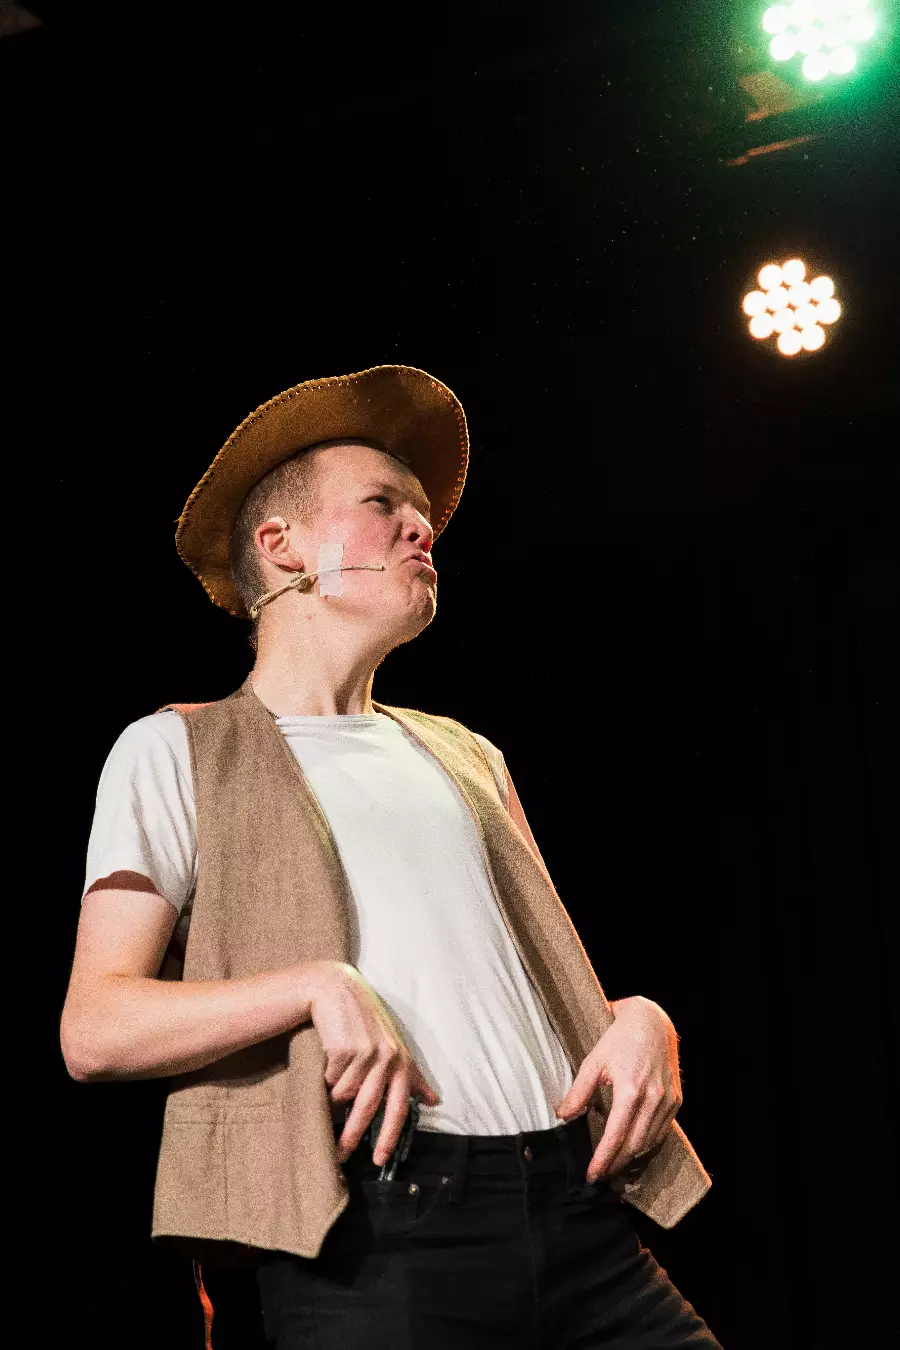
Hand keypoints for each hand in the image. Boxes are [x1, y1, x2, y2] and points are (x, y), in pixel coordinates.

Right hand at [308, 961, 439, 1166]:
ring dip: (334, 1098)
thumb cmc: (366, 1021)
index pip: (400, 1106)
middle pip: (369, 1108)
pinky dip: (326, 1078)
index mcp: (402, 1062)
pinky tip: (328, 1061)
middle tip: (343, 1153)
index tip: (380, 1158)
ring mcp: (365, 1054)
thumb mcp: (394, 1045)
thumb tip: (434, 1101)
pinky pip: (330, 1080)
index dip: (390, 1135)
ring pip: (344, 1096)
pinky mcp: (343, 1050)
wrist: (338, 990)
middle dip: (354, 1134)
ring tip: (330, 1087)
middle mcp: (387, 1059)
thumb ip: (412, 1074)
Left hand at [554, 996, 682, 1183]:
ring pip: (649, 1142)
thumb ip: (579, 1090)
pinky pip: (661, 1132)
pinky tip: (634, 1150)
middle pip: (634, 1145)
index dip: (603, 1159)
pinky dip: (647, 1145)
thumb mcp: (595, 1060)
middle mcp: (653, 1098)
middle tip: (599, 1176)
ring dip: (631, 1159)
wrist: (652, 1022)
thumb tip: (563, 1115)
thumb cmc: (619, 1039)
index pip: (616, 1136)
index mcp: (630, 1089)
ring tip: (613, 1167)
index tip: (591, 1174)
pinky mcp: (676, 1100)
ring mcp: (668, 1101)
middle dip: (616, 1165)